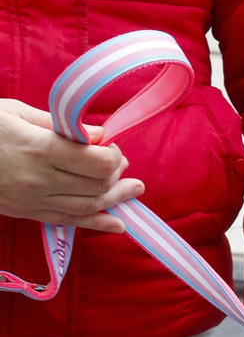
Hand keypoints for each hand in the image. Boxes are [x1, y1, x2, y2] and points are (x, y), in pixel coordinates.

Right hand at [0, 99, 143, 231]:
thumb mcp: (17, 112)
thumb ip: (61, 126)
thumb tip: (99, 135)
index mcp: (39, 149)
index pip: (98, 163)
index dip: (113, 155)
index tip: (111, 146)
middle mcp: (40, 180)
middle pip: (97, 186)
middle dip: (116, 175)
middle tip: (122, 164)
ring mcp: (33, 200)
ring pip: (88, 206)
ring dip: (116, 199)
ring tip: (134, 190)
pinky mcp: (26, 213)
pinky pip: (69, 222)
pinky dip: (97, 224)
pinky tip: (118, 224)